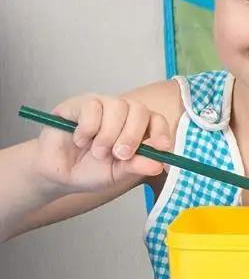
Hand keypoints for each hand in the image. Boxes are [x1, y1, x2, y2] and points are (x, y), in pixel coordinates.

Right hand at [33, 94, 170, 193]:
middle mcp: (121, 112)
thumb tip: (159, 165)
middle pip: (139, 110)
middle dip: (133, 135)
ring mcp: (101, 105)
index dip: (161, 131)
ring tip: (97, 152)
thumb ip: (137, 166)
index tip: (162, 147)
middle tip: (120, 155)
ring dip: (108, 134)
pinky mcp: (78, 103)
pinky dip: (88, 129)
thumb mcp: (117, 174)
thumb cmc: (90, 171)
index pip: (156, 120)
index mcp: (136, 127)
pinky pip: (92, 107)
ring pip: (117, 106)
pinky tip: (80, 140)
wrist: (57, 174)